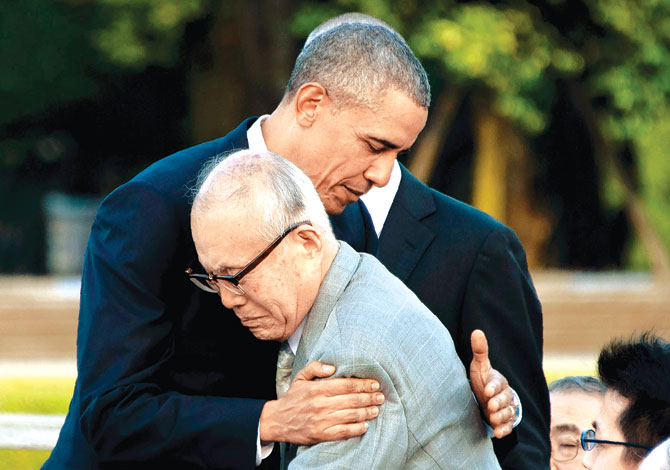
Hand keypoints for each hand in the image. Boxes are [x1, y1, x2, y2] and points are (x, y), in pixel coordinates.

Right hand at [259, 361, 384, 444]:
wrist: (276, 421)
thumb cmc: (292, 398)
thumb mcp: (300, 377)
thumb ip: (316, 367)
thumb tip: (333, 366)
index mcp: (317, 388)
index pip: (345, 384)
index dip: (362, 384)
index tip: (375, 383)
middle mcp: (320, 404)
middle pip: (351, 400)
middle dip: (369, 397)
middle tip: (381, 396)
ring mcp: (321, 420)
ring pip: (350, 415)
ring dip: (366, 412)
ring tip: (376, 409)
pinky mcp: (321, 434)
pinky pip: (343, 431)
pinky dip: (356, 429)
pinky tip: (365, 425)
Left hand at [470, 329, 516, 437]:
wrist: (488, 397)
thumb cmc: (483, 379)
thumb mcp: (480, 366)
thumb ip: (480, 351)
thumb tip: (477, 331)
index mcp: (498, 381)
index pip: (497, 383)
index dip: (493, 387)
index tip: (486, 391)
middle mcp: (505, 395)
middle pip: (505, 399)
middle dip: (499, 403)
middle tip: (491, 407)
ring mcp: (505, 408)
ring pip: (507, 413)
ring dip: (501, 417)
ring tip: (493, 419)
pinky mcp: (504, 420)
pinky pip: (507, 425)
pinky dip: (504, 429)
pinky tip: (498, 433)